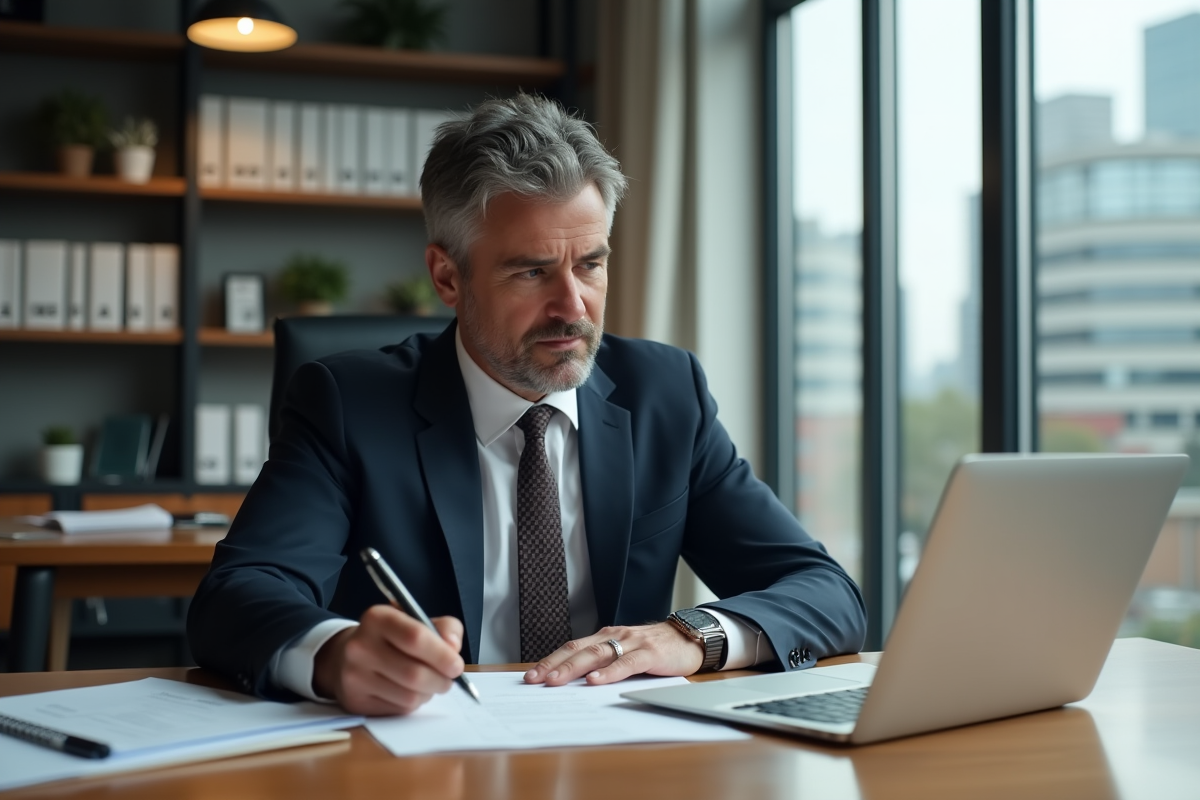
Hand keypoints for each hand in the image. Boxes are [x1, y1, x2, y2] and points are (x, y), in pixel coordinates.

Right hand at [313, 605, 464, 715]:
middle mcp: (360, 646)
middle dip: (441, 680)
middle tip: (449, 680)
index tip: (457, 666)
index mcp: (378, 618)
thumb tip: (453, 647)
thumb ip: (444, 628)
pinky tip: (409, 691)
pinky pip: (398, 709)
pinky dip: (413, 703)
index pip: (415, 637)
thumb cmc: (393, 638)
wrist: (347, 657)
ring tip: (428, 683)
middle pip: (414, 673)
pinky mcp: (355, 701)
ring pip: (409, 696)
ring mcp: (354, 676)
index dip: (442, 654)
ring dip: (428, 693)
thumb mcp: (418, 621)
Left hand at [523, 622, 703, 686]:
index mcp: (605, 637)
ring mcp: (632, 643)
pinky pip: (626, 663)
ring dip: (574, 668)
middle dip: (555, 665)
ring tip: (557, 681)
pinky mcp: (650, 653)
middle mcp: (614, 636)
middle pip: (579, 650)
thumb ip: (603, 665)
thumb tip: (572, 685)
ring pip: (598, 654)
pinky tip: (596, 681)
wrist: (689, 639)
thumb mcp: (624, 655)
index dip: (550, 660)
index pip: (572, 647)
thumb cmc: (653, 650)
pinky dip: (609, 672)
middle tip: (535, 680)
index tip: (530, 676)